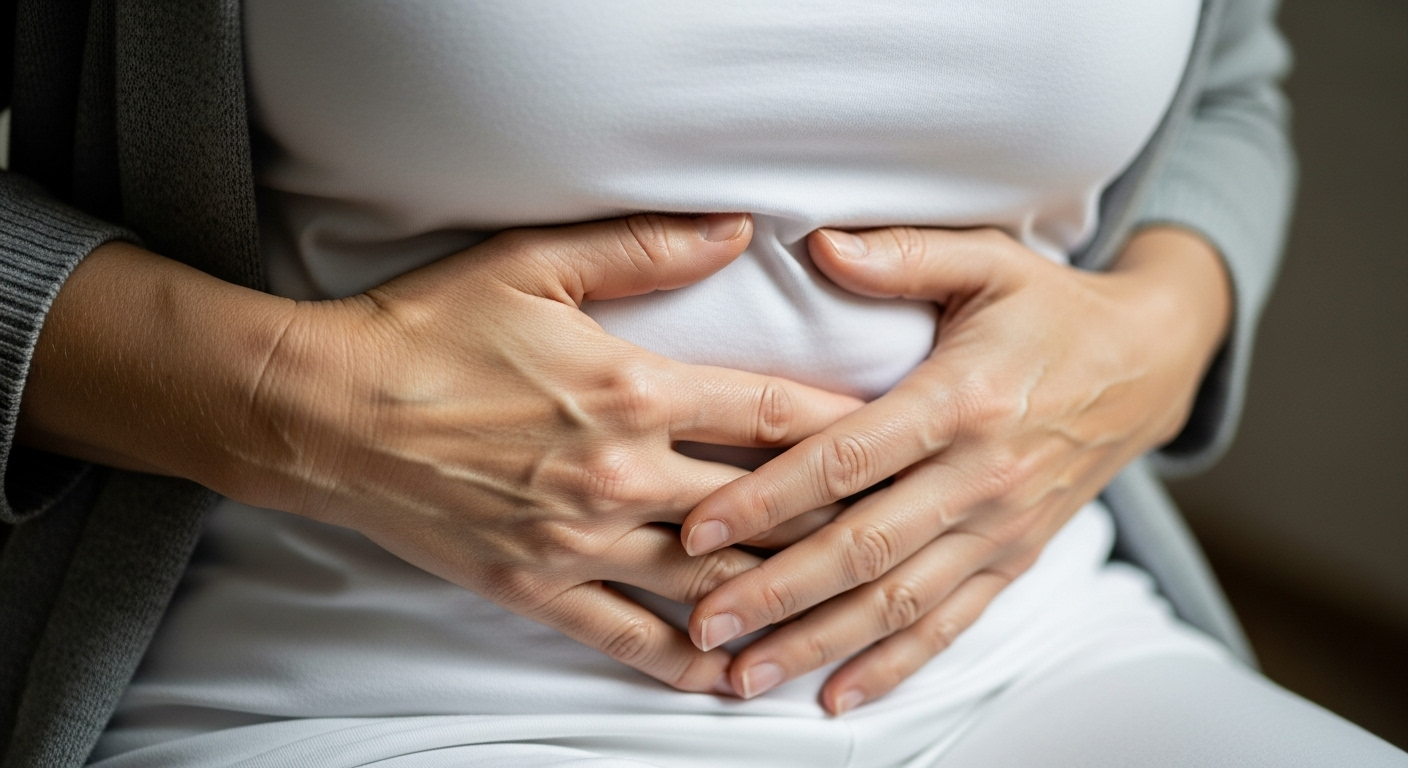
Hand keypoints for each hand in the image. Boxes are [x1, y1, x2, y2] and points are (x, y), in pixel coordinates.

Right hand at [21, 213, 862, 692]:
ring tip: (843, 607)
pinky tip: (732, 675)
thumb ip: (648, 249)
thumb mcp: (538, 265)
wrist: (328, 412)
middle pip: (760, 504)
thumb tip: (739, 230)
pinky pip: (629, 638)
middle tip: (898, 527)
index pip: (770, 413)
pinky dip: (686, 662)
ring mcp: (582, 539)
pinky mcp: (539, 587)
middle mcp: (622, 474)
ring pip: (710, 581)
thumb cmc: (431, 329)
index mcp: (634, 388)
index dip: (844, 426)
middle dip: (835, 517)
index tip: (899, 437)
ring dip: (780, 595)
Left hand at [679, 225, 1230, 710]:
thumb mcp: (989, 261)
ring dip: (817, 644)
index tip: (696, 526)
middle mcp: (982, 477)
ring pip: (898, 603)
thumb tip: (815, 242)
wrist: (1151, 364)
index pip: (849, 459)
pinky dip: (893, 667)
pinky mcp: (1015, 560)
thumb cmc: (1051, 309)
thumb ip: (902, 255)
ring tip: (743, 676)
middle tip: (701, 622)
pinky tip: (835, 697)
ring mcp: (1002, 529)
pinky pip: (950, 625)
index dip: (769, 496)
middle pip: (863, 549)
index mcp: (961, 400)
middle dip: (776, 592)